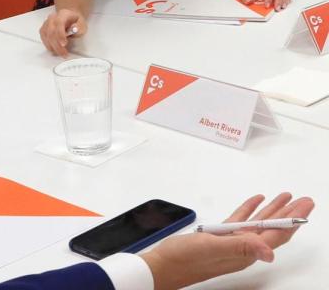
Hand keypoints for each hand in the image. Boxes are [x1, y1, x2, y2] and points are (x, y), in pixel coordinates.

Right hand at [39, 9, 85, 56]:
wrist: (70, 18)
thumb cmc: (75, 22)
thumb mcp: (82, 24)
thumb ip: (79, 28)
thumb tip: (74, 30)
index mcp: (63, 14)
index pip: (59, 23)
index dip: (60, 34)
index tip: (64, 44)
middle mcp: (52, 18)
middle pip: (51, 31)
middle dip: (57, 45)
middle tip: (64, 53)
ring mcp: (46, 23)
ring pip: (46, 36)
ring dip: (52, 47)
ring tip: (60, 53)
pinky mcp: (43, 29)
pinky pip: (43, 38)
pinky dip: (48, 45)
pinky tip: (54, 50)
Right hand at [141, 192, 314, 289]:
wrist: (161, 267)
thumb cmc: (182, 260)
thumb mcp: (211, 249)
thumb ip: (240, 247)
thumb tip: (269, 252)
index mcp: (244, 254)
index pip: (275, 235)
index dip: (292, 221)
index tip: (305, 206)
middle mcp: (241, 250)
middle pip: (271, 229)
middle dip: (289, 214)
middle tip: (304, 200)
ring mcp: (230, 244)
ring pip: (258, 224)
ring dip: (272, 210)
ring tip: (284, 197)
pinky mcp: (217, 239)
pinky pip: (239, 222)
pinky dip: (249, 210)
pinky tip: (255, 201)